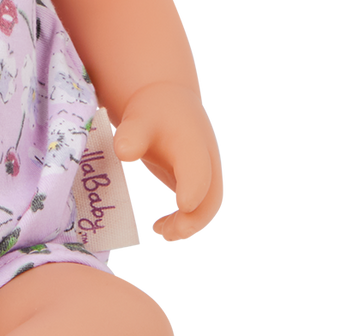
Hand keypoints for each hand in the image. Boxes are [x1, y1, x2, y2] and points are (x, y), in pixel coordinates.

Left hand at [112, 83, 224, 242]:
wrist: (167, 103)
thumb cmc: (151, 113)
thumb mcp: (139, 119)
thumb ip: (132, 135)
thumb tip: (124, 153)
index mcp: (193, 144)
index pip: (199, 171)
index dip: (194, 189)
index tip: (181, 204)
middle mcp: (208, 161)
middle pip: (212, 198)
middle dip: (193, 221)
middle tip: (161, 231)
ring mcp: (209, 174)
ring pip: (209, 208)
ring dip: (188, 226)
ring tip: (159, 231)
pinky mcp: (201, 184)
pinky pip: (201, 209)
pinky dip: (185, 222)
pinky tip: (160, 227)